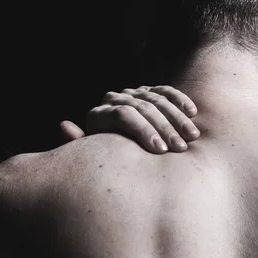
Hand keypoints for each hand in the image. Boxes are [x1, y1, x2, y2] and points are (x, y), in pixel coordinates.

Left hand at [60, 85, 199, 153]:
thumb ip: (81, 145)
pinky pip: (166, 91)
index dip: (142, 131)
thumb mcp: (94, 160)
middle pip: (142, 107)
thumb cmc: (108, 165)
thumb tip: (64, 124)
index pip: (123, 115)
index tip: (160, 151)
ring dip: (177, 118)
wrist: (121, 157)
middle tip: (180, 148)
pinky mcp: (149, 92)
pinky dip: (180, 101)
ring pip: (156, 99)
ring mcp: (133, 94)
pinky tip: (193, 114)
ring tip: (192, 137)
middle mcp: (114, 100)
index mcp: (99, 115)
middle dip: (164, 128)